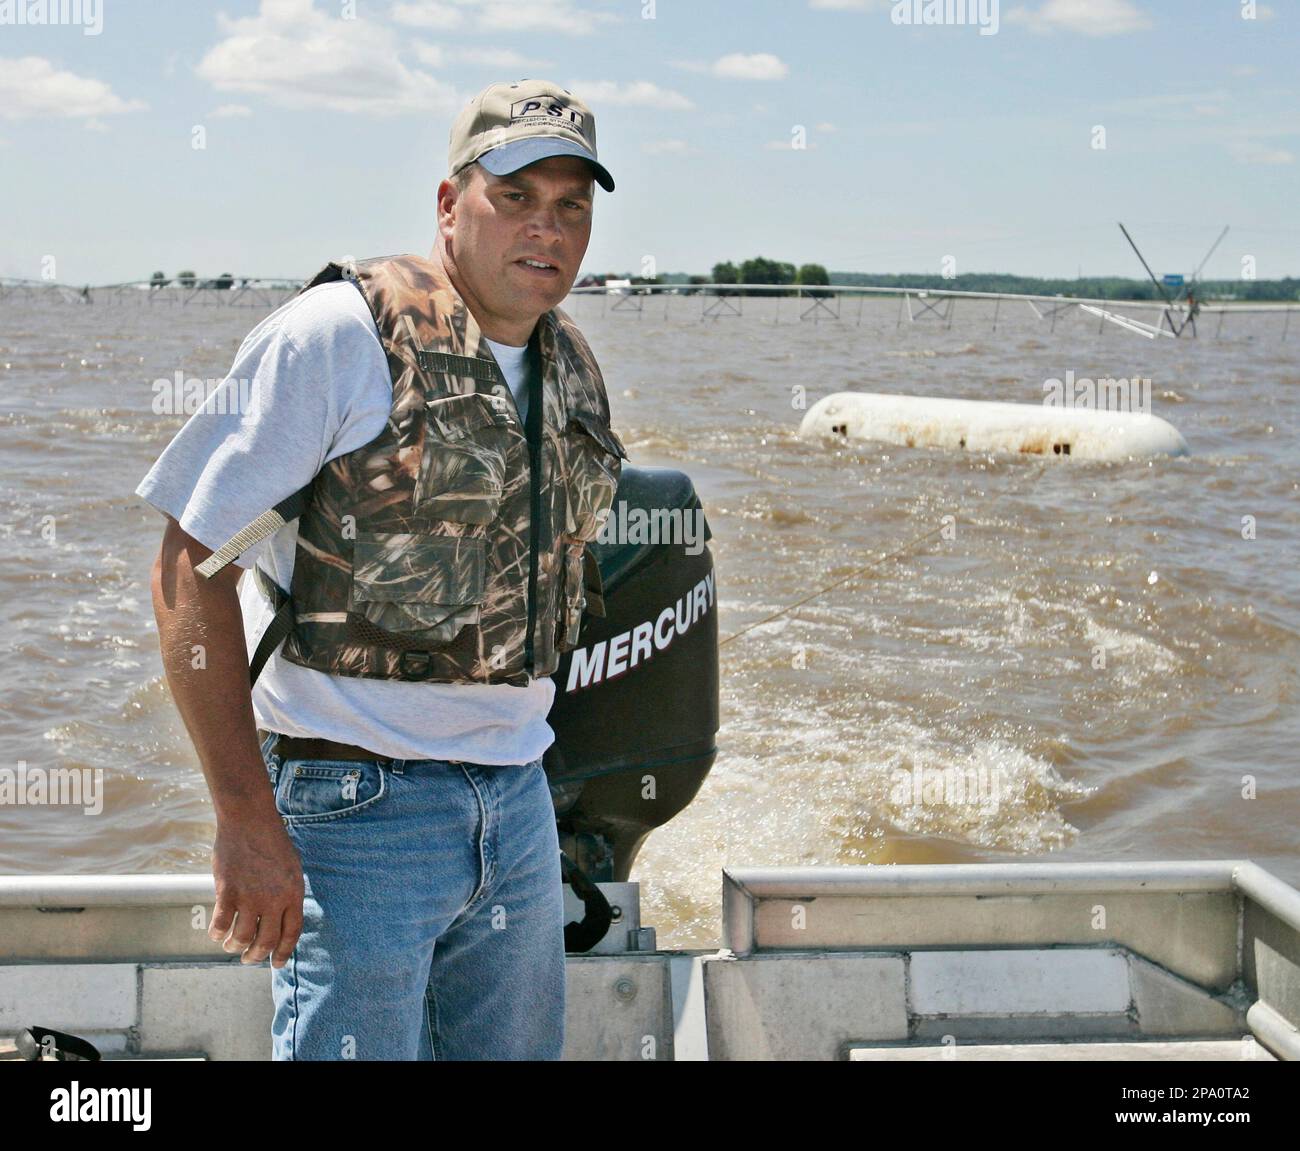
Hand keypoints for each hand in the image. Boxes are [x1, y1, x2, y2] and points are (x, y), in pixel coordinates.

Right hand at [209, 817, 304, 968]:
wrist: (250, 821)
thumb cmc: (272, 842)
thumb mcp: (292, 868)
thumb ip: (288, 894)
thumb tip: (282, 920)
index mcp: (294, 893)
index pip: (291, 933)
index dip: (283, 952)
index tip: (276, 963)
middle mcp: (274, 899)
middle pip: (266, 941)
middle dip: (256, 956)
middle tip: (249, 960)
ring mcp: (250, 896)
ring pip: (242, 938)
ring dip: (235, 947)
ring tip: (232, 946)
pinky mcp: (228, 892)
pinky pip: (221, 924)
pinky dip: (217, 934)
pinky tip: (216, 934)